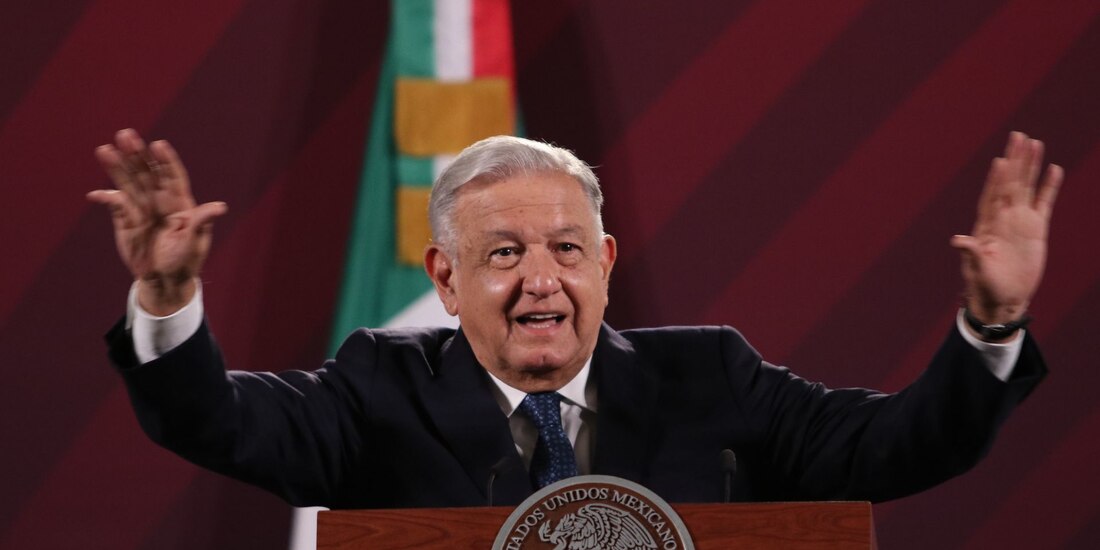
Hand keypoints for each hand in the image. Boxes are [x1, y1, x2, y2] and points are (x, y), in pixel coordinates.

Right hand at [87, 129, 226, 314]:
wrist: (164, 279)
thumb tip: (220, 207)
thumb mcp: (195, 243)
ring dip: (117, 166)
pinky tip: (95, 194)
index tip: (159, 145)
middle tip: (126, 134)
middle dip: (137, 154)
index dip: (167, 161)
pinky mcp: (125, 218)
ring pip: (128, 182)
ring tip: (105, 149)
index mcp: (180, 203)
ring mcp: (141, 207)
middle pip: (147, 173)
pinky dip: (105, 198)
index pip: (173, 177)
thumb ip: (201, 223)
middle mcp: (159, 200)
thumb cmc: (185, 261)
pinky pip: (115, 204)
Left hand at [951, 131, 1062, 325]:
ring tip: (1036, 143)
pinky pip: (1044, 203)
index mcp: (986, 225)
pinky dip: (1049, 187)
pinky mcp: (1036, 230)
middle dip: (1015, 160)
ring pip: (1027, 187)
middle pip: (1010, 183)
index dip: (996, 179)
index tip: (1001, 160)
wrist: (1002, 299)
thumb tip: (957, 240)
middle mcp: (1003, 218)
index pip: (993, 196)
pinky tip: (1054, 169)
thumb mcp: (977, 270)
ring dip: (1031, 166)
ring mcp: (1020, 222)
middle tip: (1018, 136)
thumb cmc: (984, 286)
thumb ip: (971, 254)